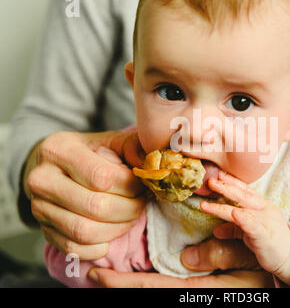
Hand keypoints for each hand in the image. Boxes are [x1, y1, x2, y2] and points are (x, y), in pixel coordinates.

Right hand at [24, 130, 146, 259]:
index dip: (130, 186)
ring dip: (117, 229)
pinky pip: (73, 248)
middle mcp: (41, 179)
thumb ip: (132, 146)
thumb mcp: (110, 141)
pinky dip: (98, 247)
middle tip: (140, 203)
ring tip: (129, 217)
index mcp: (59, 150)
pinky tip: (111, 233)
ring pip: (84, 231)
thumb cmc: (89, 153)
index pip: (102, 177)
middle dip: (129, 209)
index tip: (141, 185)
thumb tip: (150, 163)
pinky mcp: (44, 230)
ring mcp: (39, 207)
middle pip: (96, 207)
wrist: (53, 166)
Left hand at [88, 238, 274, 287]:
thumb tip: (185, 258)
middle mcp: (190, 292)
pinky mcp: (195, 287)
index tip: (96, 275)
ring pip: (154, 288)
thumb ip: (221, 256)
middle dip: (117, 285)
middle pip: (146, 291)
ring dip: (129, 282)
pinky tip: (138, 272)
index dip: (122, 284)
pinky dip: (146, 280)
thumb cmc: (263, 272)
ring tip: (107, 271)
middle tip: (91, 272)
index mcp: (199, 290)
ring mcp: (192, 291)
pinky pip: (166, 284)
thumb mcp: (248, 263)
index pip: (152, 288)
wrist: (273, 283)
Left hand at [200, 171, 289, 285]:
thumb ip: (234, 228)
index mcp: (261, 205)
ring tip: (206, 204)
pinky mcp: (265, 234)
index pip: (245, 190)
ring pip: (241, 210)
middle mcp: (263, 209)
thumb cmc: (270, 242)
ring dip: (222, 207)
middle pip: (242, 195)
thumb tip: (216, 231)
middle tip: (210, 181)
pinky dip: (243, 219)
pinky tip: (234, 214)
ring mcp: (265, 220)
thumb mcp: (250, 232)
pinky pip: (252, 225)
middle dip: (225, 187)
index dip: (231, 181)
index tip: (218, 174)